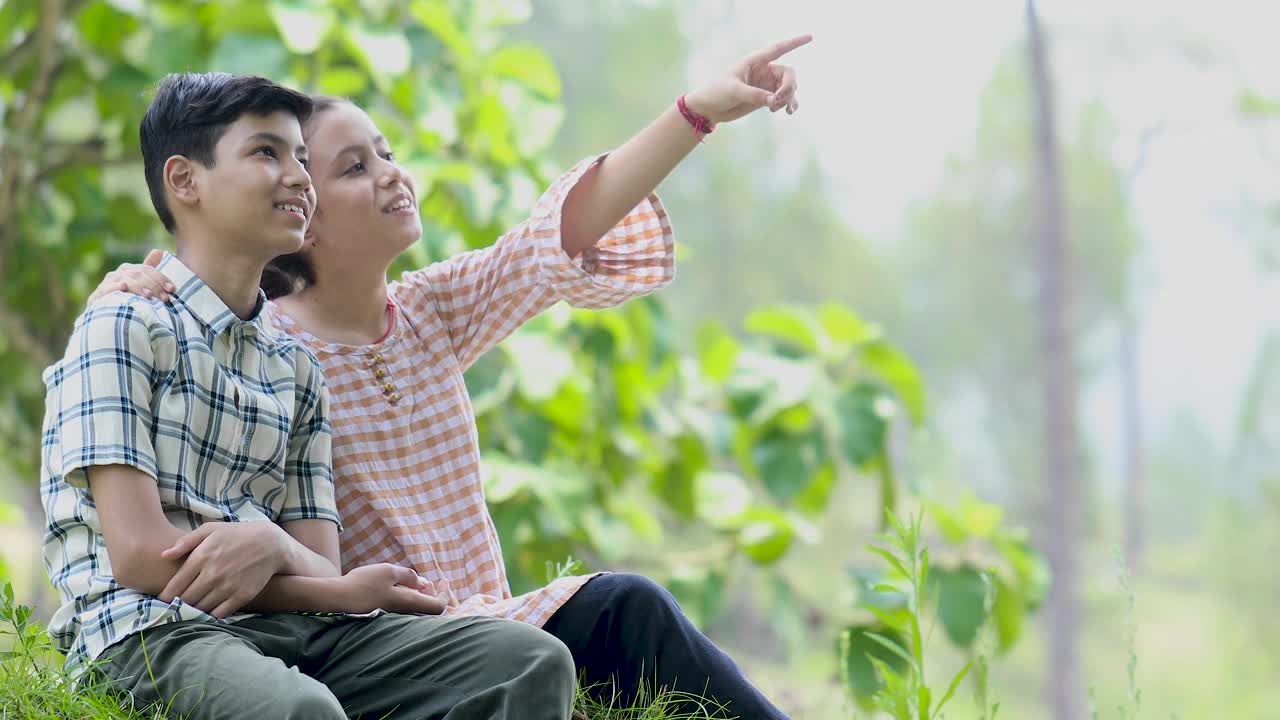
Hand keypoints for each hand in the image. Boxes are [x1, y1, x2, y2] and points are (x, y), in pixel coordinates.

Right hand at [88, 248, 170, 304]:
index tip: (172, 289)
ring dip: (139, 287)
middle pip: (139, 275)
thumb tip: (159, 251)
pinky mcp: (98, 294)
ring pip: (126, 280)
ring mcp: (108, 283)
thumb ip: (148, 269)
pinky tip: (123, 287)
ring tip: (149, 296)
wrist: (106, 316)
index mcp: (129, 269)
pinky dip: (115, 287)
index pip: (147, 270)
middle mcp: (118, 274)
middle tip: (165, 298)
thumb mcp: (139, 283)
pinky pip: (107, 288)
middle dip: (154, 286)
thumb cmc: (125, 298)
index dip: (161, 278)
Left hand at [159, 521, 287, 618]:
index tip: (164, 601)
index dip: (166, 598)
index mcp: (201, 557)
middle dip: (178, 606)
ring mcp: (227, 587)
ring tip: (191, 609)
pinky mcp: (242, 596)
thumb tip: (164, 556)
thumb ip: (185, 542)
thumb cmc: (237, 535)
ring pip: (201, 608)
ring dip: (194, 611)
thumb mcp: (211, 530)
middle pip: (185, 600)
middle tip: (175, 607)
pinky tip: (210, 610)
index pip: (175, 587)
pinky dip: (212, 615)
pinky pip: (219, 614)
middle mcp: (212, 574)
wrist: (271, 543)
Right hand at [340, 564, 444, 614]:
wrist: (337, 599)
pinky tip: (398, 587)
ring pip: (415, 609)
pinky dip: (407, 598)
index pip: (438, 606)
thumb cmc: (363, 584)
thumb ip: (408, 576)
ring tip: (414, 582)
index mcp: (409, 602)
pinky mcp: (383, 616)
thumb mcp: (388, 571)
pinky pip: (403, 609)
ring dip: (419, 595)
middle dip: (432, 594)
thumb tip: (421, 583)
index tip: (444, 580)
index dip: (445, 594)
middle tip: (427, 581)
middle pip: (428, 610)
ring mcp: (393, 616)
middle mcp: (403, 613)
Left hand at [683, 34, 811, 124]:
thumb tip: (774, 101)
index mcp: (755, 61)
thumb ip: (754, 95)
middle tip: (778, 100)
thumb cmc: (716, 92)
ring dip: (788, 98)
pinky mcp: (766, 99)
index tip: (810, 38)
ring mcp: (766, 85)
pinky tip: (788, 112)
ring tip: (775, 109)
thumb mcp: (734, 91)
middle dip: (788, 87)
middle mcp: (764, 71)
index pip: (778, 49)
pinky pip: (784, 100)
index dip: (794, 43)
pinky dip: (789, 104)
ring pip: (789, 88)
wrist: (709, 108)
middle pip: (788, 74)